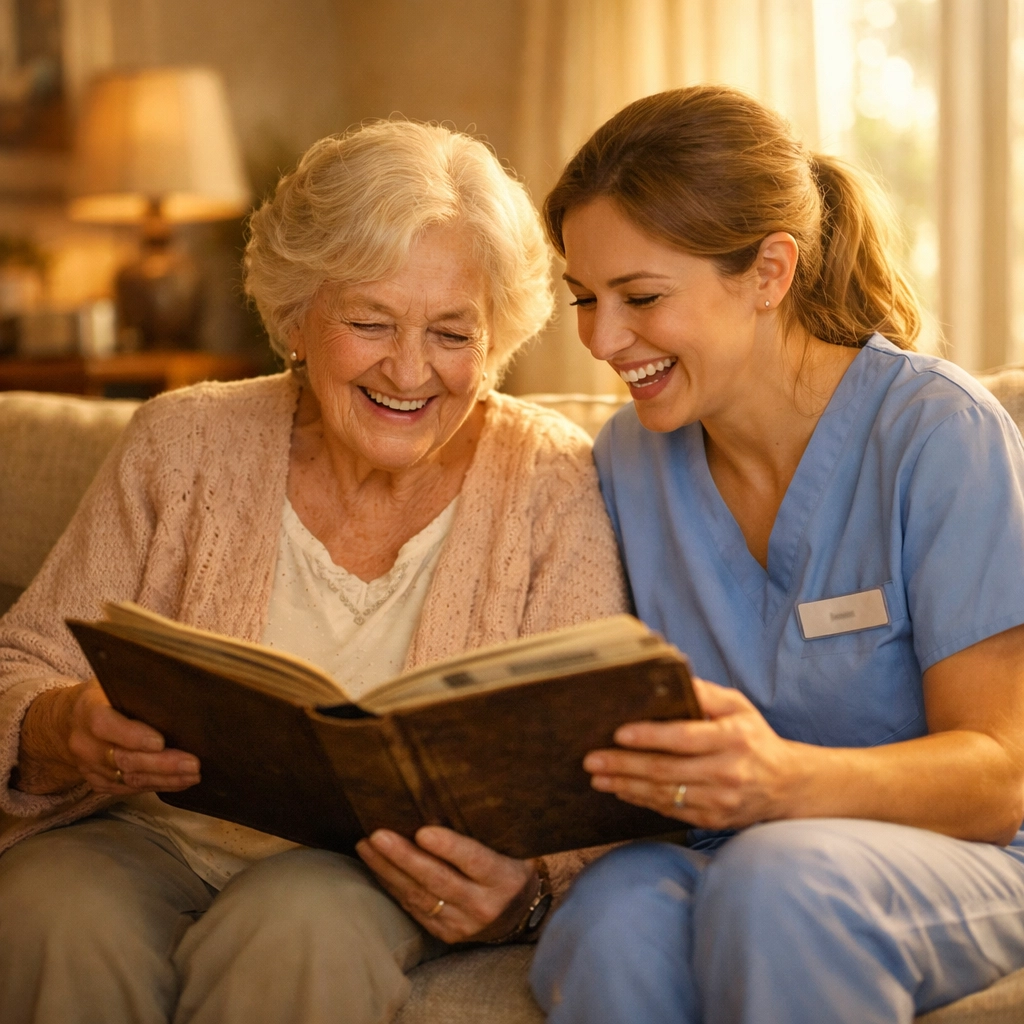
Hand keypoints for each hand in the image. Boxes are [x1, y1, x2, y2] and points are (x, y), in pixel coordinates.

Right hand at [16, 679, 200, 795]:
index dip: (133, 736)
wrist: (68, 721)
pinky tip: (179, 781)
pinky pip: (128, 789)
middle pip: (123, 758)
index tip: (160, 742)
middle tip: (192, 764)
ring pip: (129, 779)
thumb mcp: (114, 681)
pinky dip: (156, 786)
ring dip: (165, 779)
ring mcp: (89, 766)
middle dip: (161, 764)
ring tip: (193, 775)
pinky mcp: (98, 782)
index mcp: (88, 710)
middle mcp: (85, 743)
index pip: (106, 725)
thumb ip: (137, 686)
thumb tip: (177, 686)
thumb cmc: (104, 696)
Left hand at [356, 826, 536, 943]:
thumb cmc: (509, 866)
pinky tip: (377, 868)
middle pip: (439, 880)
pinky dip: (393, 887)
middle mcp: (483, 904)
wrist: (523, 913)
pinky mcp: (446, 934)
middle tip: (378, 836)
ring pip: (420, 897)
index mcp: (503, 877)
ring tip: (366, 847)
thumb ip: (478, 834)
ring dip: (388, 871)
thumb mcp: (508, 848)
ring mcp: (463, 924)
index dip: (449, 847)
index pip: (475, 860)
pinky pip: (414, 910)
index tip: (423, 831)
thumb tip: (433, 810)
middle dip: (404, 858)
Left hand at [583, 678, 803, 829]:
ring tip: (598, 777)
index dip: (650, 736)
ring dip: (626, 786)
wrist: (787, 784)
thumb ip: (705, 693)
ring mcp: (721, 800)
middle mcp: (727, 771)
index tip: (619, 734)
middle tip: (592, 759)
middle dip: (624, 765)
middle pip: (667, 769)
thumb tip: (671, 678)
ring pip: (665, 794)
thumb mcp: (738, 706)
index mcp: (733, 738)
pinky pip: (671, 811)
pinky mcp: (714, 819)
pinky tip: (622, 791)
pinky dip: (643, 801)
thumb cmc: (754, 737)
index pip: (685, 737)